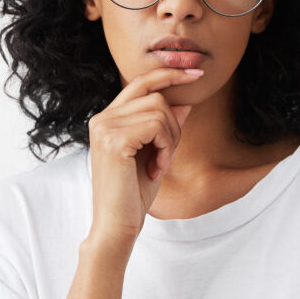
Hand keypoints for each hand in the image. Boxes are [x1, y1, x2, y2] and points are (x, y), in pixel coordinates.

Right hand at [86, 67, 203, 247]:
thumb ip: (164, 126)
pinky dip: (167, 147)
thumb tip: (184, 101)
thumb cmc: (133, 194)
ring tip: (161, 165)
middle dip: (174, 124)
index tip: (197, 73)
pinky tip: (158, 168)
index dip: (169, 74)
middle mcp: (102, 118)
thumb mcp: (155, 153)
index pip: (140, 82)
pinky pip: (158, 125)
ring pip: (160, 110)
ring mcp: (105, 127)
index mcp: (107, 118)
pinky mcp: (115, 140)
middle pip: (155, 95)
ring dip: (171, 139)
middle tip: (167, 155)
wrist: (117, 225)